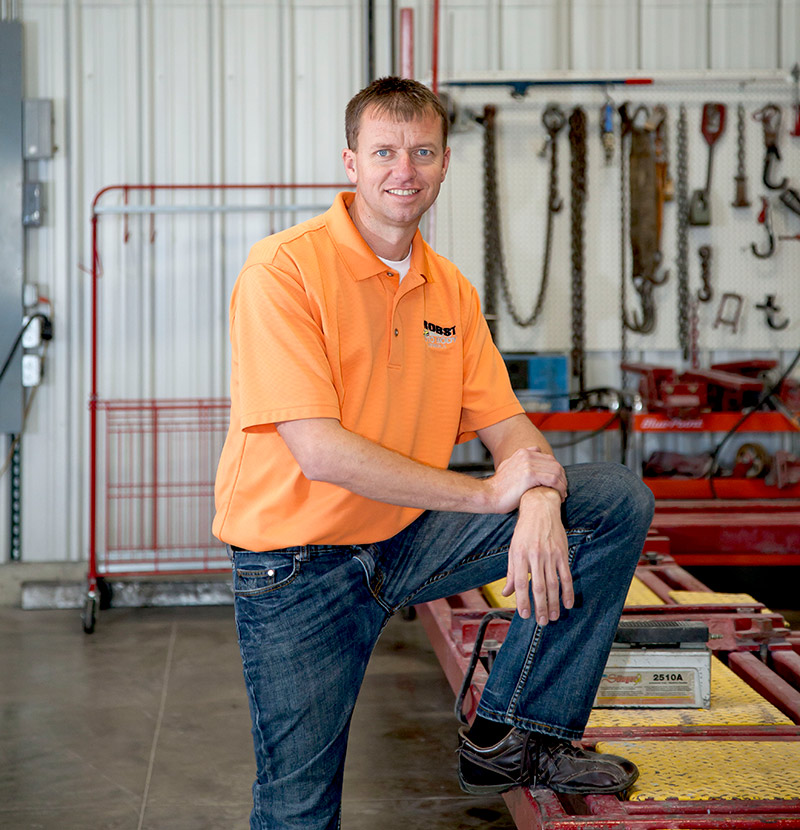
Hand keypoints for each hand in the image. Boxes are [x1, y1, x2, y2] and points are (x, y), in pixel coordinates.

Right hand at [485, 447, 566, 513]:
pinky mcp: (530, 475)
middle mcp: (527, 455)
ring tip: (563, 494)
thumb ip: (520, 461)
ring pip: (556, 471)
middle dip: (562, 477)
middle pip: (554, 464)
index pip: (548, 458)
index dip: (556, 470)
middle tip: (563, 489)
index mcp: (523, 452)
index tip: (558, 482)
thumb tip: (530, 457)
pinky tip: (560, 496)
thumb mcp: (508, 467)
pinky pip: (553, 480)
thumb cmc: (499, 487)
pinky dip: (560, 488)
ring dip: (563, 484)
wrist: (489, 495)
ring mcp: (528, 464)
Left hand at [501, 488, 573, 623]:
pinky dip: (568, 591)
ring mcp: (550, 554)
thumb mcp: (513, 550)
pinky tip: (567, 603)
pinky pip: (566, 575)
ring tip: (553, 617)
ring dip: (554, 603)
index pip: (521, 583)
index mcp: (519, 555)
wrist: (540, 508)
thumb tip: (506, 593)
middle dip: (540, 607)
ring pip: (553, 584)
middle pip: (538, 587)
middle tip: (541, 622)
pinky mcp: (562, 553)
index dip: (523, 601)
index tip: (525, 615)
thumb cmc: (524, 531)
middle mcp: (535, 556)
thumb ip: (511, 573)